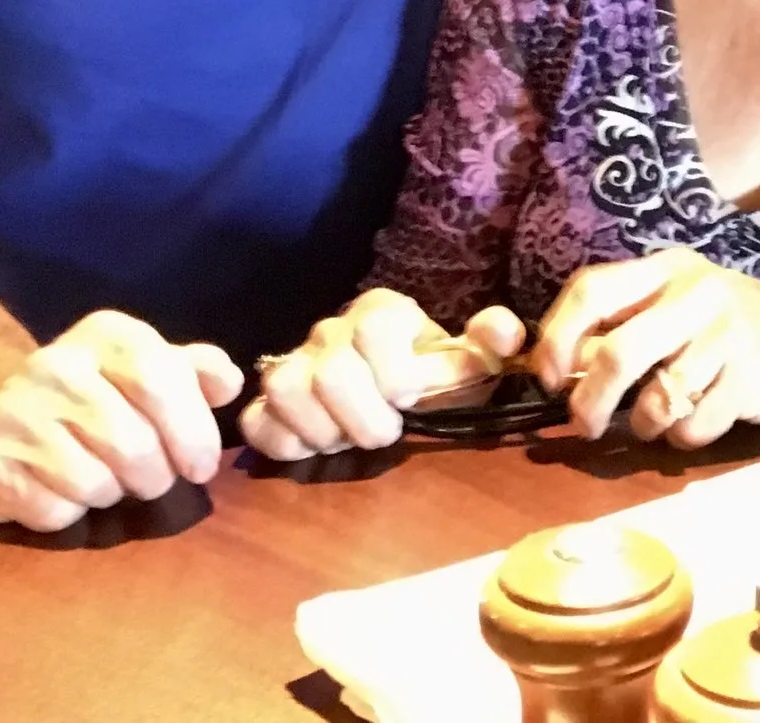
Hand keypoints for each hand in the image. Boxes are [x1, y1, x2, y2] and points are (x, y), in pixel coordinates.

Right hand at [0, 310, 242, 531]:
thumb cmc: (93, 388)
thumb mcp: (145, 363)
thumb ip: (195, 370)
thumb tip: (229, 385)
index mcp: (107, 335)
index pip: (160, 380)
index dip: (191, 431)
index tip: (201, 467)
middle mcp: (56, 366)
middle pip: (133, 444)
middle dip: (156, 477)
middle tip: (152, 481)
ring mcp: (15, 413)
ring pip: (94, 484)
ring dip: (111, 495)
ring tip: (104, 479)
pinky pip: (53, 512)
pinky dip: (68, 513)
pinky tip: (61, 490)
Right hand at [237, 289, 525, 460]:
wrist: (393, 391)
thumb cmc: (434, 376)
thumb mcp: (470, 363)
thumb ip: (490, 343)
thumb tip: (503, 333)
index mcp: (380, 313)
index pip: (374, 325)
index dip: (394, 370)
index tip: (411, 398)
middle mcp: (330, 331)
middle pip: (330, 371)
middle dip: (364, 416)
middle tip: (387, 432)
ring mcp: (293, 364)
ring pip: (285, 390)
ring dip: (324, 430)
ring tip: (350, 440)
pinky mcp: (266, 403)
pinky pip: (256, 421)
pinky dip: (284, 443)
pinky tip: (315, 447)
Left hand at [527, 249, 759, 447]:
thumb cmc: (727, 330)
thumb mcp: (675, 309)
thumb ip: (620, 327)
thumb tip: (553, 368)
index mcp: (666, 268)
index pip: (592, 288)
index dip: (557, 336)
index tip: (547, 378)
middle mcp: (695, 290)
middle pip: (618, 353)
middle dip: (589, 402)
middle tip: (584, 426)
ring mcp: (727, 331)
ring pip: (656, 398)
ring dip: (644, 423)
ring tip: (653, 421)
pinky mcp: (752, 374)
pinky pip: (694, 424)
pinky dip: (684, 436)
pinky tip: (698, 420)